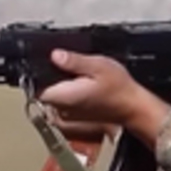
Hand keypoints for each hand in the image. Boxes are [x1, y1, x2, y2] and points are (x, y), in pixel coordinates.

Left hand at [39, 50, 170, 148]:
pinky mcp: (75, 115)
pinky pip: (63, 101)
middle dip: (51, 76)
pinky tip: (84, 84)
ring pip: (54, 95)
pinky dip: (69, 91)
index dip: (40, 71)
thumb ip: (74, 61)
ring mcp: (68, 114)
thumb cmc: (119, 88)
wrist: (133, 108)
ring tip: (79, 75)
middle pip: (44, 89)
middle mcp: (62, 109)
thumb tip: (55, 55)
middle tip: (70, 67)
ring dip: (61, 84)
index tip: (50, 62)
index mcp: (63, 97)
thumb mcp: (98, 66)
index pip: (36, 85)